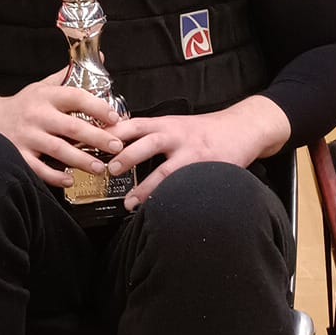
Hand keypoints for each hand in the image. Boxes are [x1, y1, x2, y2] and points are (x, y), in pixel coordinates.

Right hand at [0, 69, 123, 187]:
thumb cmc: (23, 105)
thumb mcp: (42, 86)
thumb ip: (70, 76)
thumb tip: (101, 59)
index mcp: (46, 96)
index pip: (75, 97)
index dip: (97, 106)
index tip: (115, 118)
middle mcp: (37, 115)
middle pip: (70, 127)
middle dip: (96, 138)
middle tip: (117, 146)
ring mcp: (26, 135)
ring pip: (57, 149)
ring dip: (80, 160)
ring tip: (99, 167)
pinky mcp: (18, 154)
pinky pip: (38, 168)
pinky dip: (54, 176)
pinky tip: (69, 179)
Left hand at [106, 98, 291, 209]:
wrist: (243, 128)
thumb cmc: (204, 130)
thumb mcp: (176, 125)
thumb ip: (150, 134)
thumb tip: (115, 146)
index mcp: (165, 123)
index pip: (133, 124)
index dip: (112, 132)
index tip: (91, 142)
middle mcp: (176, 135)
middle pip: (147, 143)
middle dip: (126, 156)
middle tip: (108, 170)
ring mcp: (192, 153)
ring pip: (166, 171)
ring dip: (146, 188)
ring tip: (130, 203)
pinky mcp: (207, 169)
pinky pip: (186, 185)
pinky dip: (172, 198)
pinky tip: (162, 211)